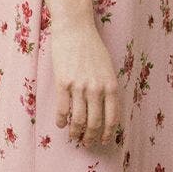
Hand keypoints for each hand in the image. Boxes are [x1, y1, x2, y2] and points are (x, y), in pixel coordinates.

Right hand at [48, 15, 124, 150]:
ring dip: (75, 132)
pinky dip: (61, 120)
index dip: (107, 133)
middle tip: (86, 143)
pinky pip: (62, 109)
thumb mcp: (108, 68)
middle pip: (94, 123)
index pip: (112, 118)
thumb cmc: (92, 46)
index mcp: (111, 86)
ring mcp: (79, 86)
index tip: (103, 140)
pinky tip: (61, 124)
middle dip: (90, 137)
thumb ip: (108, 88)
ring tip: (73, 137)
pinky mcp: (62, 82)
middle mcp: (96, 89)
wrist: (75, 28)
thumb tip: (105, 109)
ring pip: (78, 120)